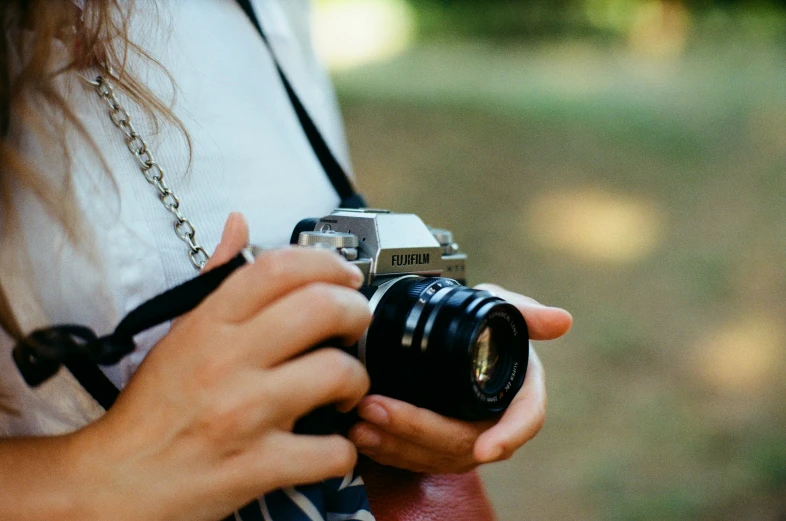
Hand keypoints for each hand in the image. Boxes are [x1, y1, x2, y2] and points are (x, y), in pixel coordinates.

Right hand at [67, 214, 372, 520]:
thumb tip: (240, 225)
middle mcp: (227, 362)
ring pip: (338, 373)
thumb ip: (217, 279)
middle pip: (323, 308)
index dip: (327, 262)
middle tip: (354, 327)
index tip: (345, 276)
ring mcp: (244, 414)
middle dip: (356, 312)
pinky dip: (343, 449)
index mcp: (210, 325)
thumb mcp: (178, 333)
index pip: (280, 267)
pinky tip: (329, 443)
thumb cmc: (153, 408)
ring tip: (343, 389)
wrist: (117, 481)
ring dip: (356, 381)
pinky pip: (331, 450)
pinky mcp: (257, 466)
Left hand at [348, 284, 571, 473]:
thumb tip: (562, 321)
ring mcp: (466, 438)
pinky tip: (363, 437)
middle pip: (464, 442)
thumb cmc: (480, 325)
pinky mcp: (436, 447)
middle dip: (419, 429)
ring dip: (396, 443)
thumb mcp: (500, 308)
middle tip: (378, 407)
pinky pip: (416, 460)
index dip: (508, 436)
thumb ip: (525, 313)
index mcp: (519, 391)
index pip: (525, 420)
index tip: (484, 450)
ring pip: (436, 456)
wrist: (448, 337)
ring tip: (361, 422)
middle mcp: (496, 422)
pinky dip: (388, 451)